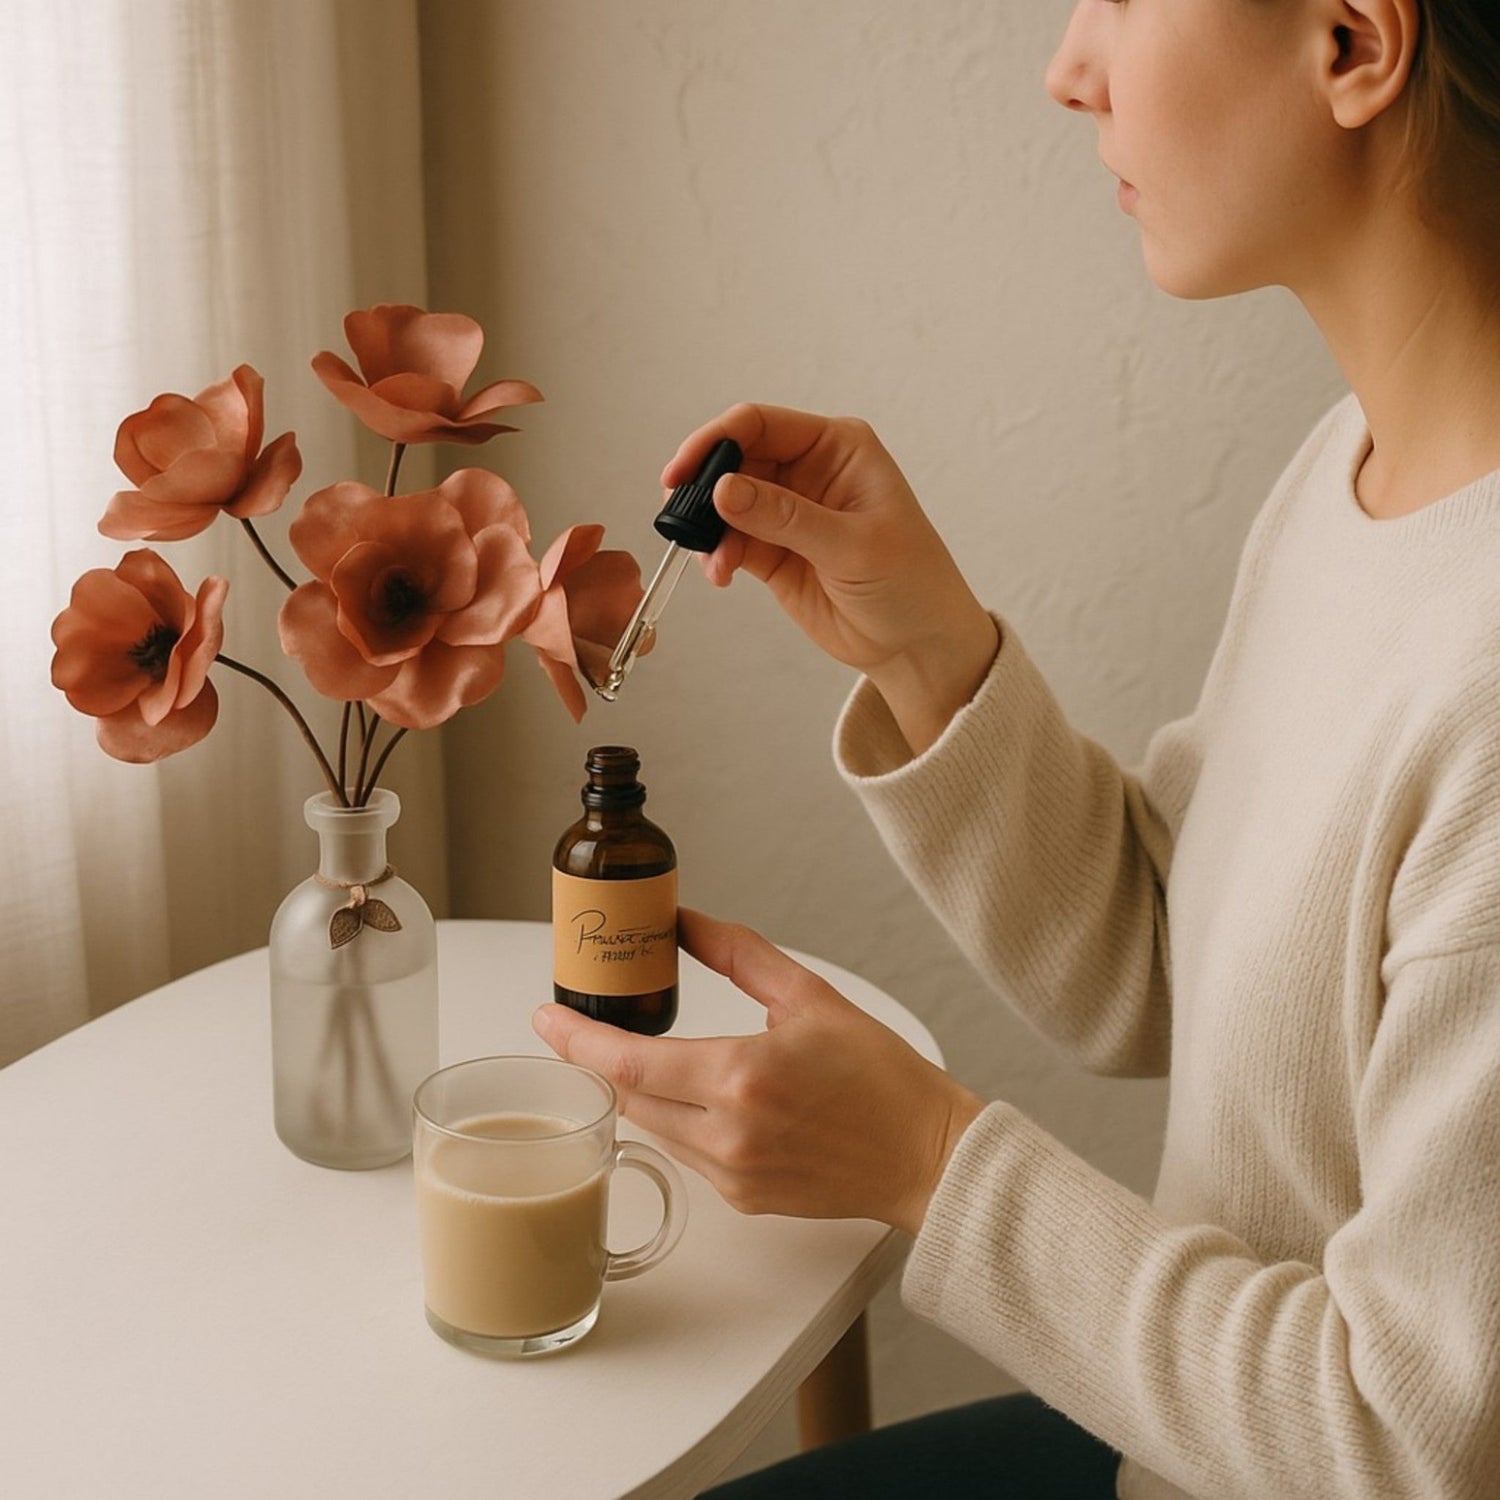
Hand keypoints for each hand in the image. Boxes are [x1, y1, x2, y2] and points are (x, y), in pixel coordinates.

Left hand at [532, 908, 983, 1235]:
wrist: (926, 1155)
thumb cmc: (881, 1077)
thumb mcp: (810, 997)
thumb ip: (739, 954)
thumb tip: (687, 921)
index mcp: (741, 1077)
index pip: (629, 1063)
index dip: (578, 1040)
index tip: (545, 1017)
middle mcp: (727, 1135)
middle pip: (628, 1099)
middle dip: (599, 1063)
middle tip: (579, 1025)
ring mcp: (732, 1175)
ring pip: (653, 1127)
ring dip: (638, 1092)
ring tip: (635, 1053)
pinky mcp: (743, 1199)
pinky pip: (686, 1154)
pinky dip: (677, 1121)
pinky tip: (694, 1095)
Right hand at [663, 404, 999, 753]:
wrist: (917, 643)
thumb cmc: (910, 582)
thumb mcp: (853, 546)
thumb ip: (787, 517)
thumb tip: (724, 490)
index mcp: (837, 447)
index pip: (761, 424)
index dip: (715, 440)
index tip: (683, 471)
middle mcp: (808, 470)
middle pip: (735, 459)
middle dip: (704, 487)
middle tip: (681, 517)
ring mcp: (787, 511)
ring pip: (725, 502)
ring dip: (707, 527)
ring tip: (714, 561)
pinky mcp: (772, 550)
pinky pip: (728, 540)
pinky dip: (715, 554)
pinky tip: (719, 574)